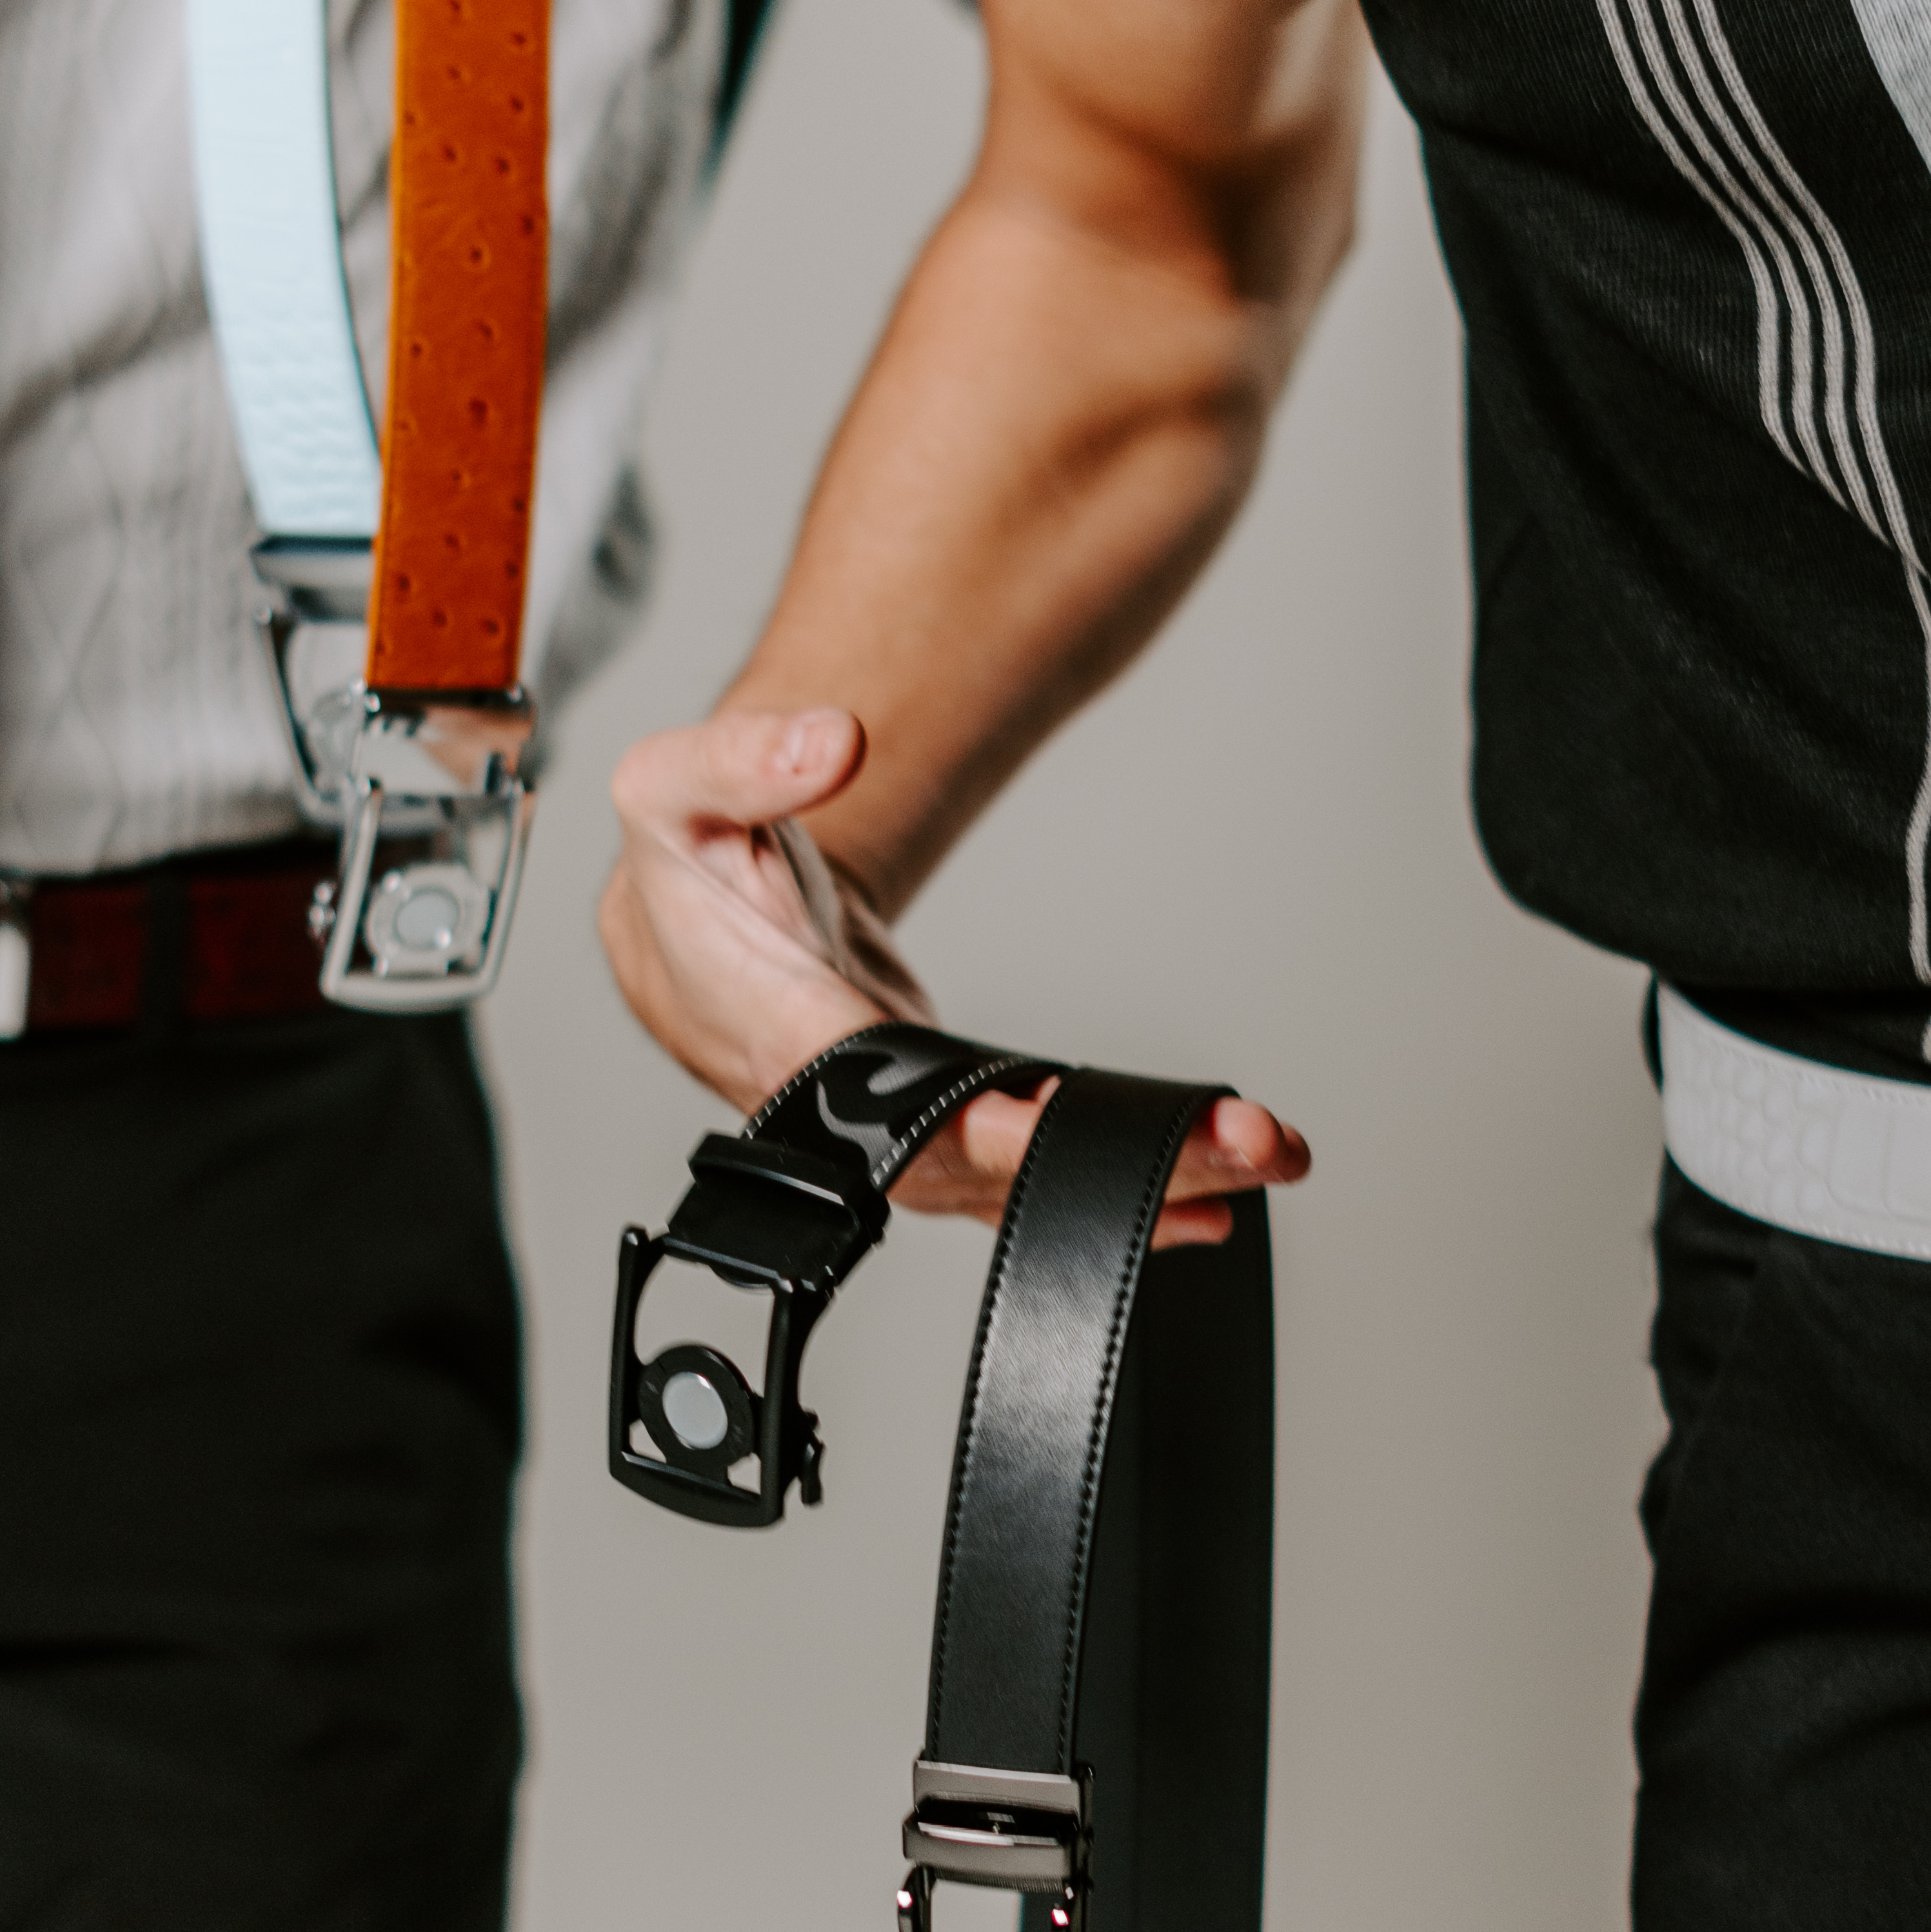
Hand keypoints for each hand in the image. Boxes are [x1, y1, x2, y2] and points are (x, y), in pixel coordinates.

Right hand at [600, 706, 1309, 1244]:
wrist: (692, 936)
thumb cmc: (687, 874)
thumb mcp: (675, 792)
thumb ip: (741, 760)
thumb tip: (827, 742)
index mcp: (779, 1041)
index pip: (884, 1108)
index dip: (975, 1128)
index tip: (1059, 1123)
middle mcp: (844, 1120)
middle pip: (983, 1168)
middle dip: (1108, 1166)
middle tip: (1231, 1147)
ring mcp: (892, 1143)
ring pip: (1019, 1187)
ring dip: (1139, 1184)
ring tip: (1255, 1161)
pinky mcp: (934, 1139)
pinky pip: (1025, 1181)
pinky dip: (1110, 1186)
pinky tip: (1203, 1189)